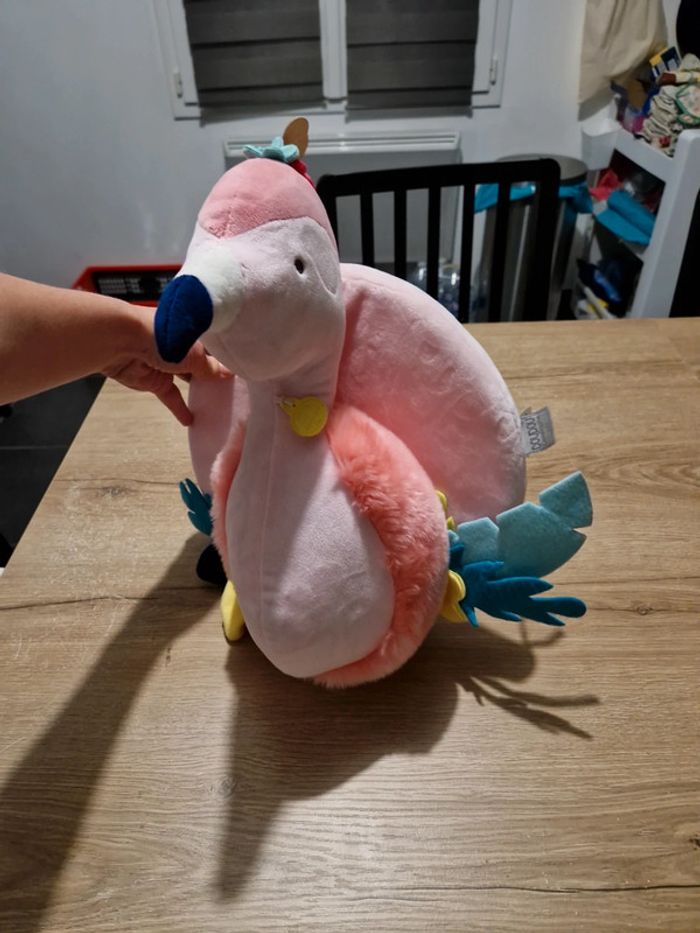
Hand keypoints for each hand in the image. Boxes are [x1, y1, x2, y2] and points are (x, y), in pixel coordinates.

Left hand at [102, 306, 230, 425]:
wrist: (122, 341)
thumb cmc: (163, 336)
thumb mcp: (194, 353)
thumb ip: (211, 367)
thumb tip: (230, 374)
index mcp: (192, 330)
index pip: (214, 345)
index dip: (226, 356)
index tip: (242, 369)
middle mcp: (180, 345)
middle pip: (201, 362)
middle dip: (214, 373)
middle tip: (233, 389)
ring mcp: (166, 363)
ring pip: (187, 378)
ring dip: (199, 389)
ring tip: (218, 402)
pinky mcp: (154, 380)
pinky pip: (170, 396)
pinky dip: (179, 408)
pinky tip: (191, 420)